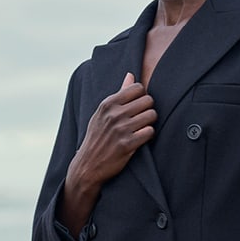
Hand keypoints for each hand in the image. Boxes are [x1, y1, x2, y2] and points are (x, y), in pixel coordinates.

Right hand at [59, 73, 156, 234]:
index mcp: (108, 104)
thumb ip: (119, 94)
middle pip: (148, 100)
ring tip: (143, 127)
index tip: (139, 105)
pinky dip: (148, 135)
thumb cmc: (97, 136)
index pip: (138, 88)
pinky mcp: (127, 145)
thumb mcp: (102, 113)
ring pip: (152, 115)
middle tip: (143, 118)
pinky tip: (141, 138)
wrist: (87, 165)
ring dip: (150, 122)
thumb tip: (131, 75)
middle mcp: (114, 115)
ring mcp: (121, 130)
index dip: (143, 96)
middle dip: (148, 109)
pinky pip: (150, 132)